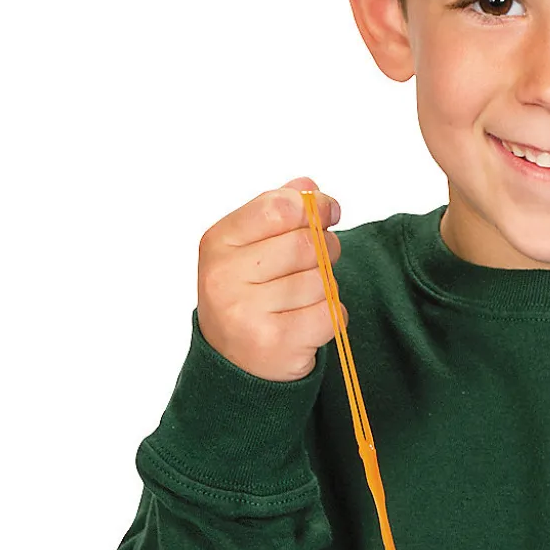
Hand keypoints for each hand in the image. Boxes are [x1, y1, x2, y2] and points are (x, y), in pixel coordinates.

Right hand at [196, 176, 345, 381]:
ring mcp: (247, 313)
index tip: (329, 210)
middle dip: (326, 248)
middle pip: (306, 244)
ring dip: (325, 288)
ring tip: (302, 299)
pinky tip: (307, 322)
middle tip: (319, 260)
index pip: (278, 208)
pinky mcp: (276, 343)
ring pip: (322, 281)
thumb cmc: (247, 294)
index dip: (314, 206)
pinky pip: (331, 313)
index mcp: (218, 243)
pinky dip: (332, 315)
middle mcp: (225, 278)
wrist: (234, 363)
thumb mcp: (248, 247)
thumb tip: (308, 187)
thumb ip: (277, 211)